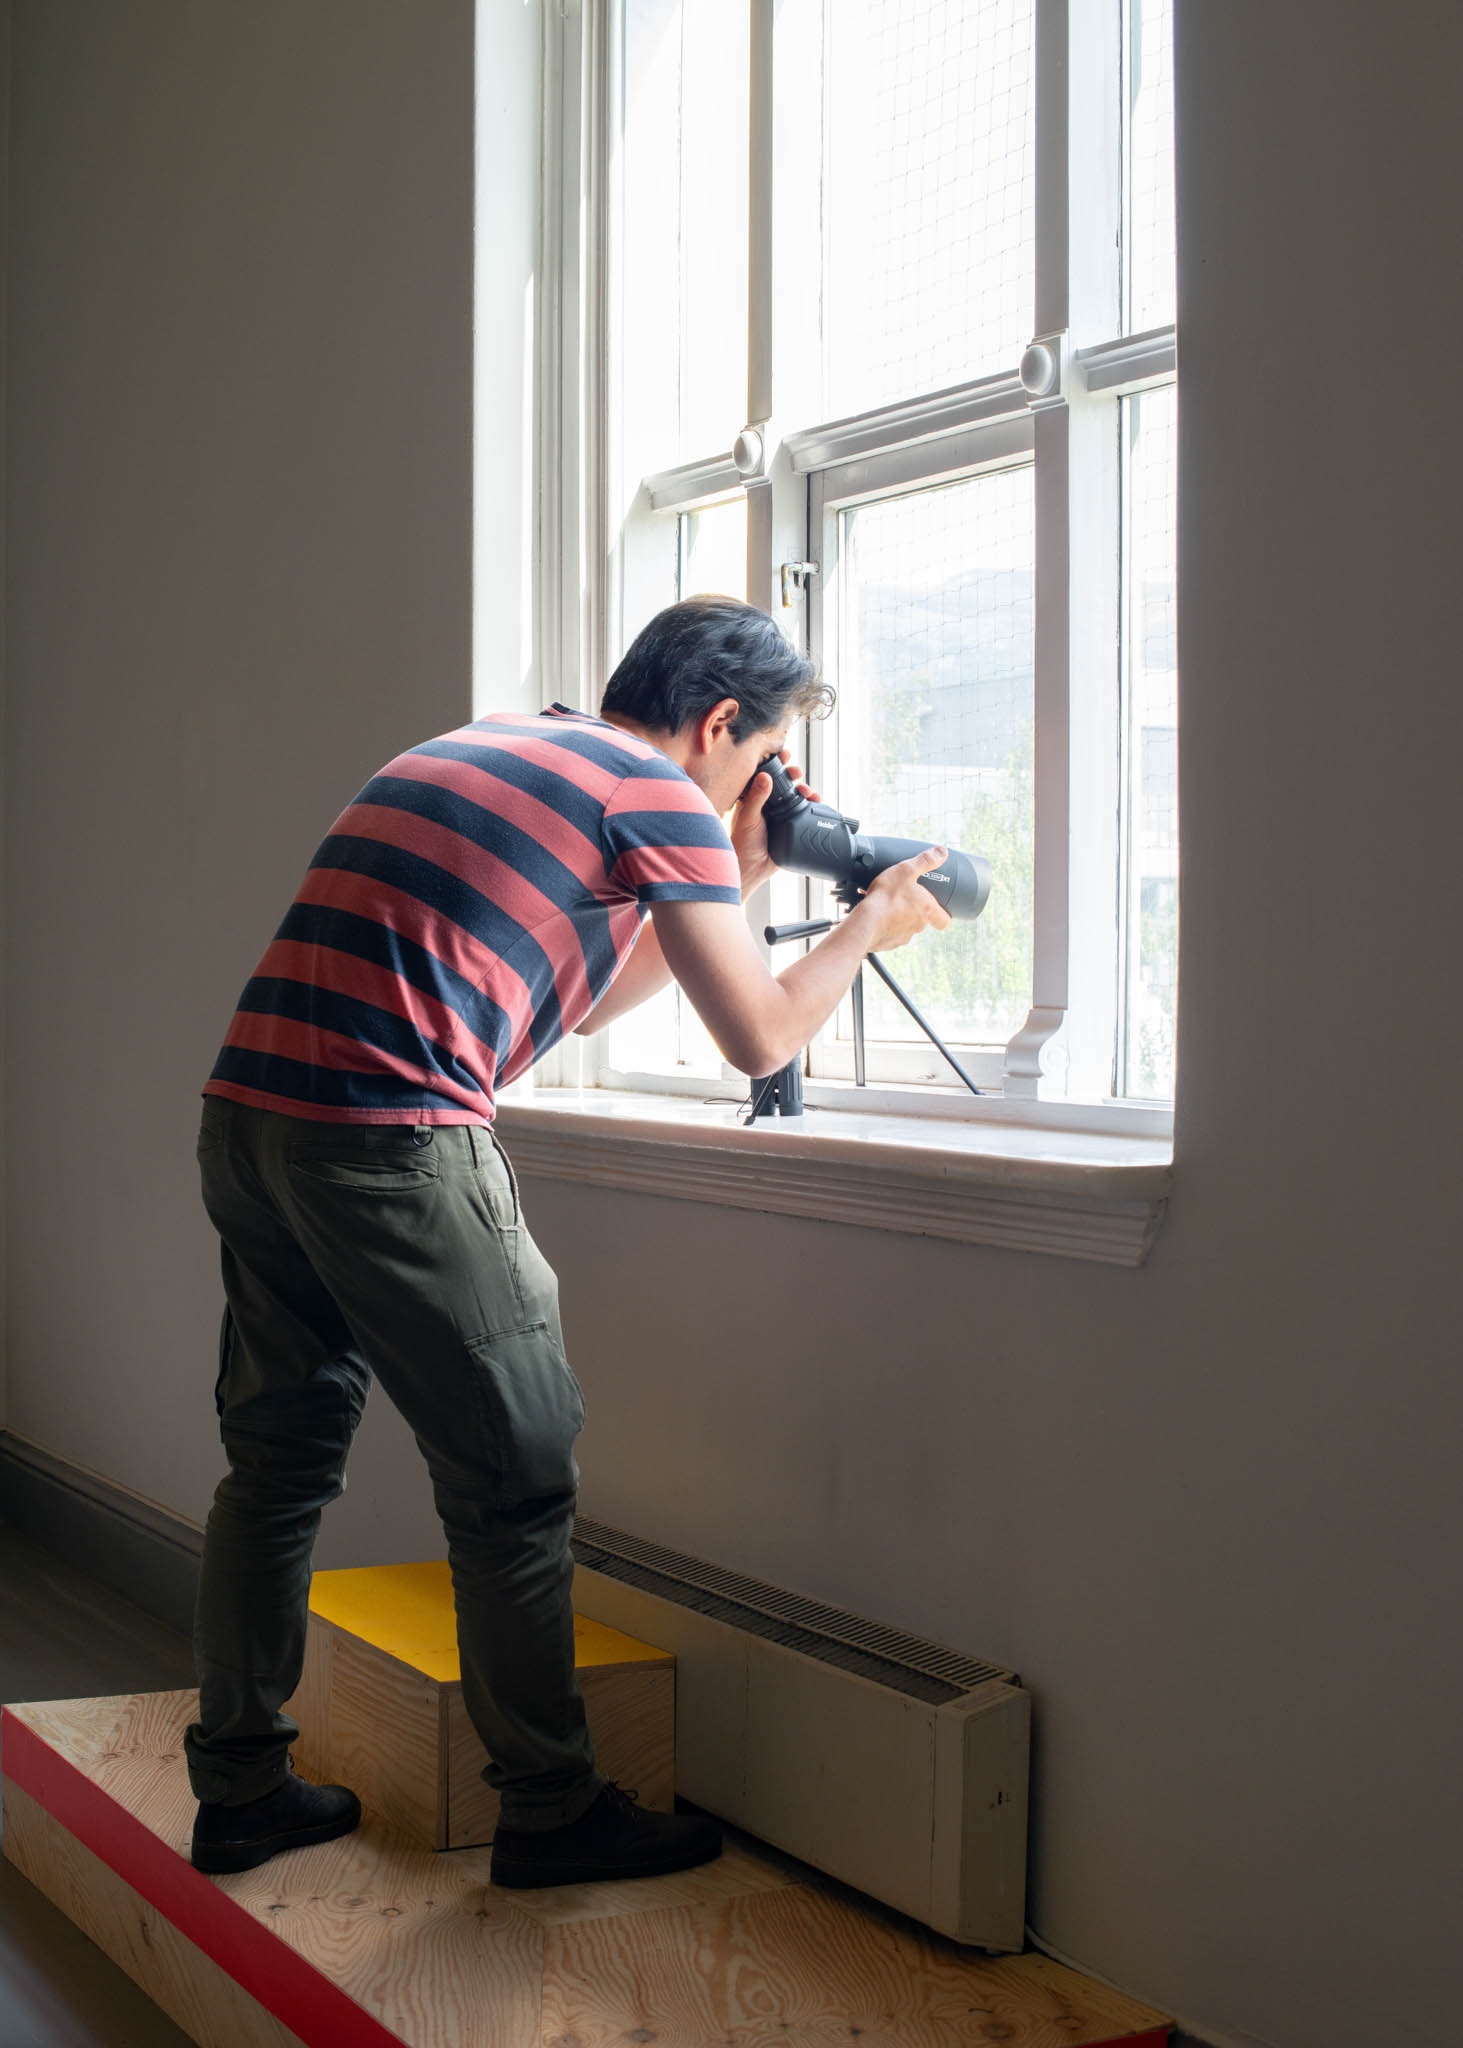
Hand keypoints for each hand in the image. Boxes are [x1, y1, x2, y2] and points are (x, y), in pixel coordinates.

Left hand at [728, 749, 820, 899]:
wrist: (752, 869)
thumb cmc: (741, 843)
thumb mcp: (749, 817)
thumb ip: (756, 797)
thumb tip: (764, 776)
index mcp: (752, 797)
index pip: (765, 774)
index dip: (776, 763)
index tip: (785, 754)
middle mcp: (766, 804)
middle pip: (783, 782)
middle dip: (793, 775)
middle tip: (798, 773)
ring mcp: (779, 815)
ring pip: (794, 796)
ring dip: (804, 790)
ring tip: (809, 792)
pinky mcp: (789, 826)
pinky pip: (802, 812)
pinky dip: (811, 806)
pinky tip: (817, 803)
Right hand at [853, 846, 952, 950]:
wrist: (864, 923)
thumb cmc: (886, 898)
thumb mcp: (906, 870)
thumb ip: (924, 861)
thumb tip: (942, 852)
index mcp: (927, 910)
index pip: (945, 920)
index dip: (944, 915)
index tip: (939, 909)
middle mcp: (917, 926)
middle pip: (922, 920)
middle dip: (914, 909)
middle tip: (903, 897)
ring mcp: (902, 936)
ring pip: (904, 927)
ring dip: (898, 917)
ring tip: (886, 904)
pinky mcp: (887, 943)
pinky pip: (888, 934)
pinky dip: (884, 925)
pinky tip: (875, 915)